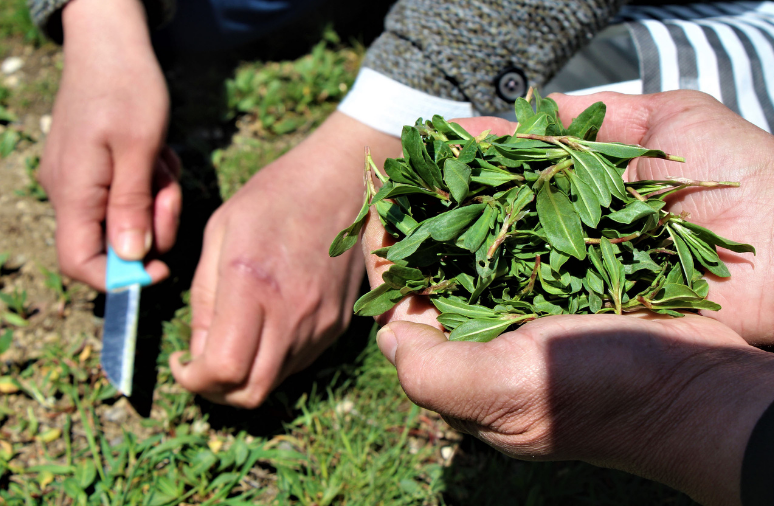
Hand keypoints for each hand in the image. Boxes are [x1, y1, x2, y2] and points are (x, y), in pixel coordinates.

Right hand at [38, 0, 180, 288]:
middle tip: (170, 190)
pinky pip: (128, 194)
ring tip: (163, 162)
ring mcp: (82, 180)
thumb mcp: (139, 149)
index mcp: (74, 191)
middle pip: (113, 241)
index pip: (79, 262)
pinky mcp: (96, 169)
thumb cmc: (126, 89)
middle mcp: (70, 191)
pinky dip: (150, 183)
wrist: (111, 44)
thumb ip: (132, 206)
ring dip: (156, 200)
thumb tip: (130, 258)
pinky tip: (157, 154)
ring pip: (128, 217)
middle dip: (152, 225)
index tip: (160, 270)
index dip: (117, 278)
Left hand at [169, 112, 401, 407]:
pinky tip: (263, 327)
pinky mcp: (338, 324)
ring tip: (233, 342)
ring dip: (245, 376)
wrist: (343, 183)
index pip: (223, 369)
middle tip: (202, 367)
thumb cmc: (275, 197)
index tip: (182, 362)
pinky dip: (272, 360)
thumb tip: (198, 350)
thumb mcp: (220, 233)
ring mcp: (320, 324)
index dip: (193, 379)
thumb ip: (204, 297)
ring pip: (275, 382)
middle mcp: (292, 315)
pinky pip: (298, 363)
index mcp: (252, 286)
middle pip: (250, 393)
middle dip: (216, 391)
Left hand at [360, 93, 773, 503]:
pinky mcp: (567, 290)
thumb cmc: (599, 393)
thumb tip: (386, 334)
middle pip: (439, 273)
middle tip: (419, 168)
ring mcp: (528, 313)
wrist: (694, 389)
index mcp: (462, 366)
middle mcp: (488, 340)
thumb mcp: (504, 390)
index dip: (388, 256)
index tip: (383, 202)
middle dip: (425, 222)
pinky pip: (527, 244)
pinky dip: (514, 210)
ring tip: (456, 159)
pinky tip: (509, 174)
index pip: (404, 306)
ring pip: (480, 252)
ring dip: (467, 208)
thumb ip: (433, 370)